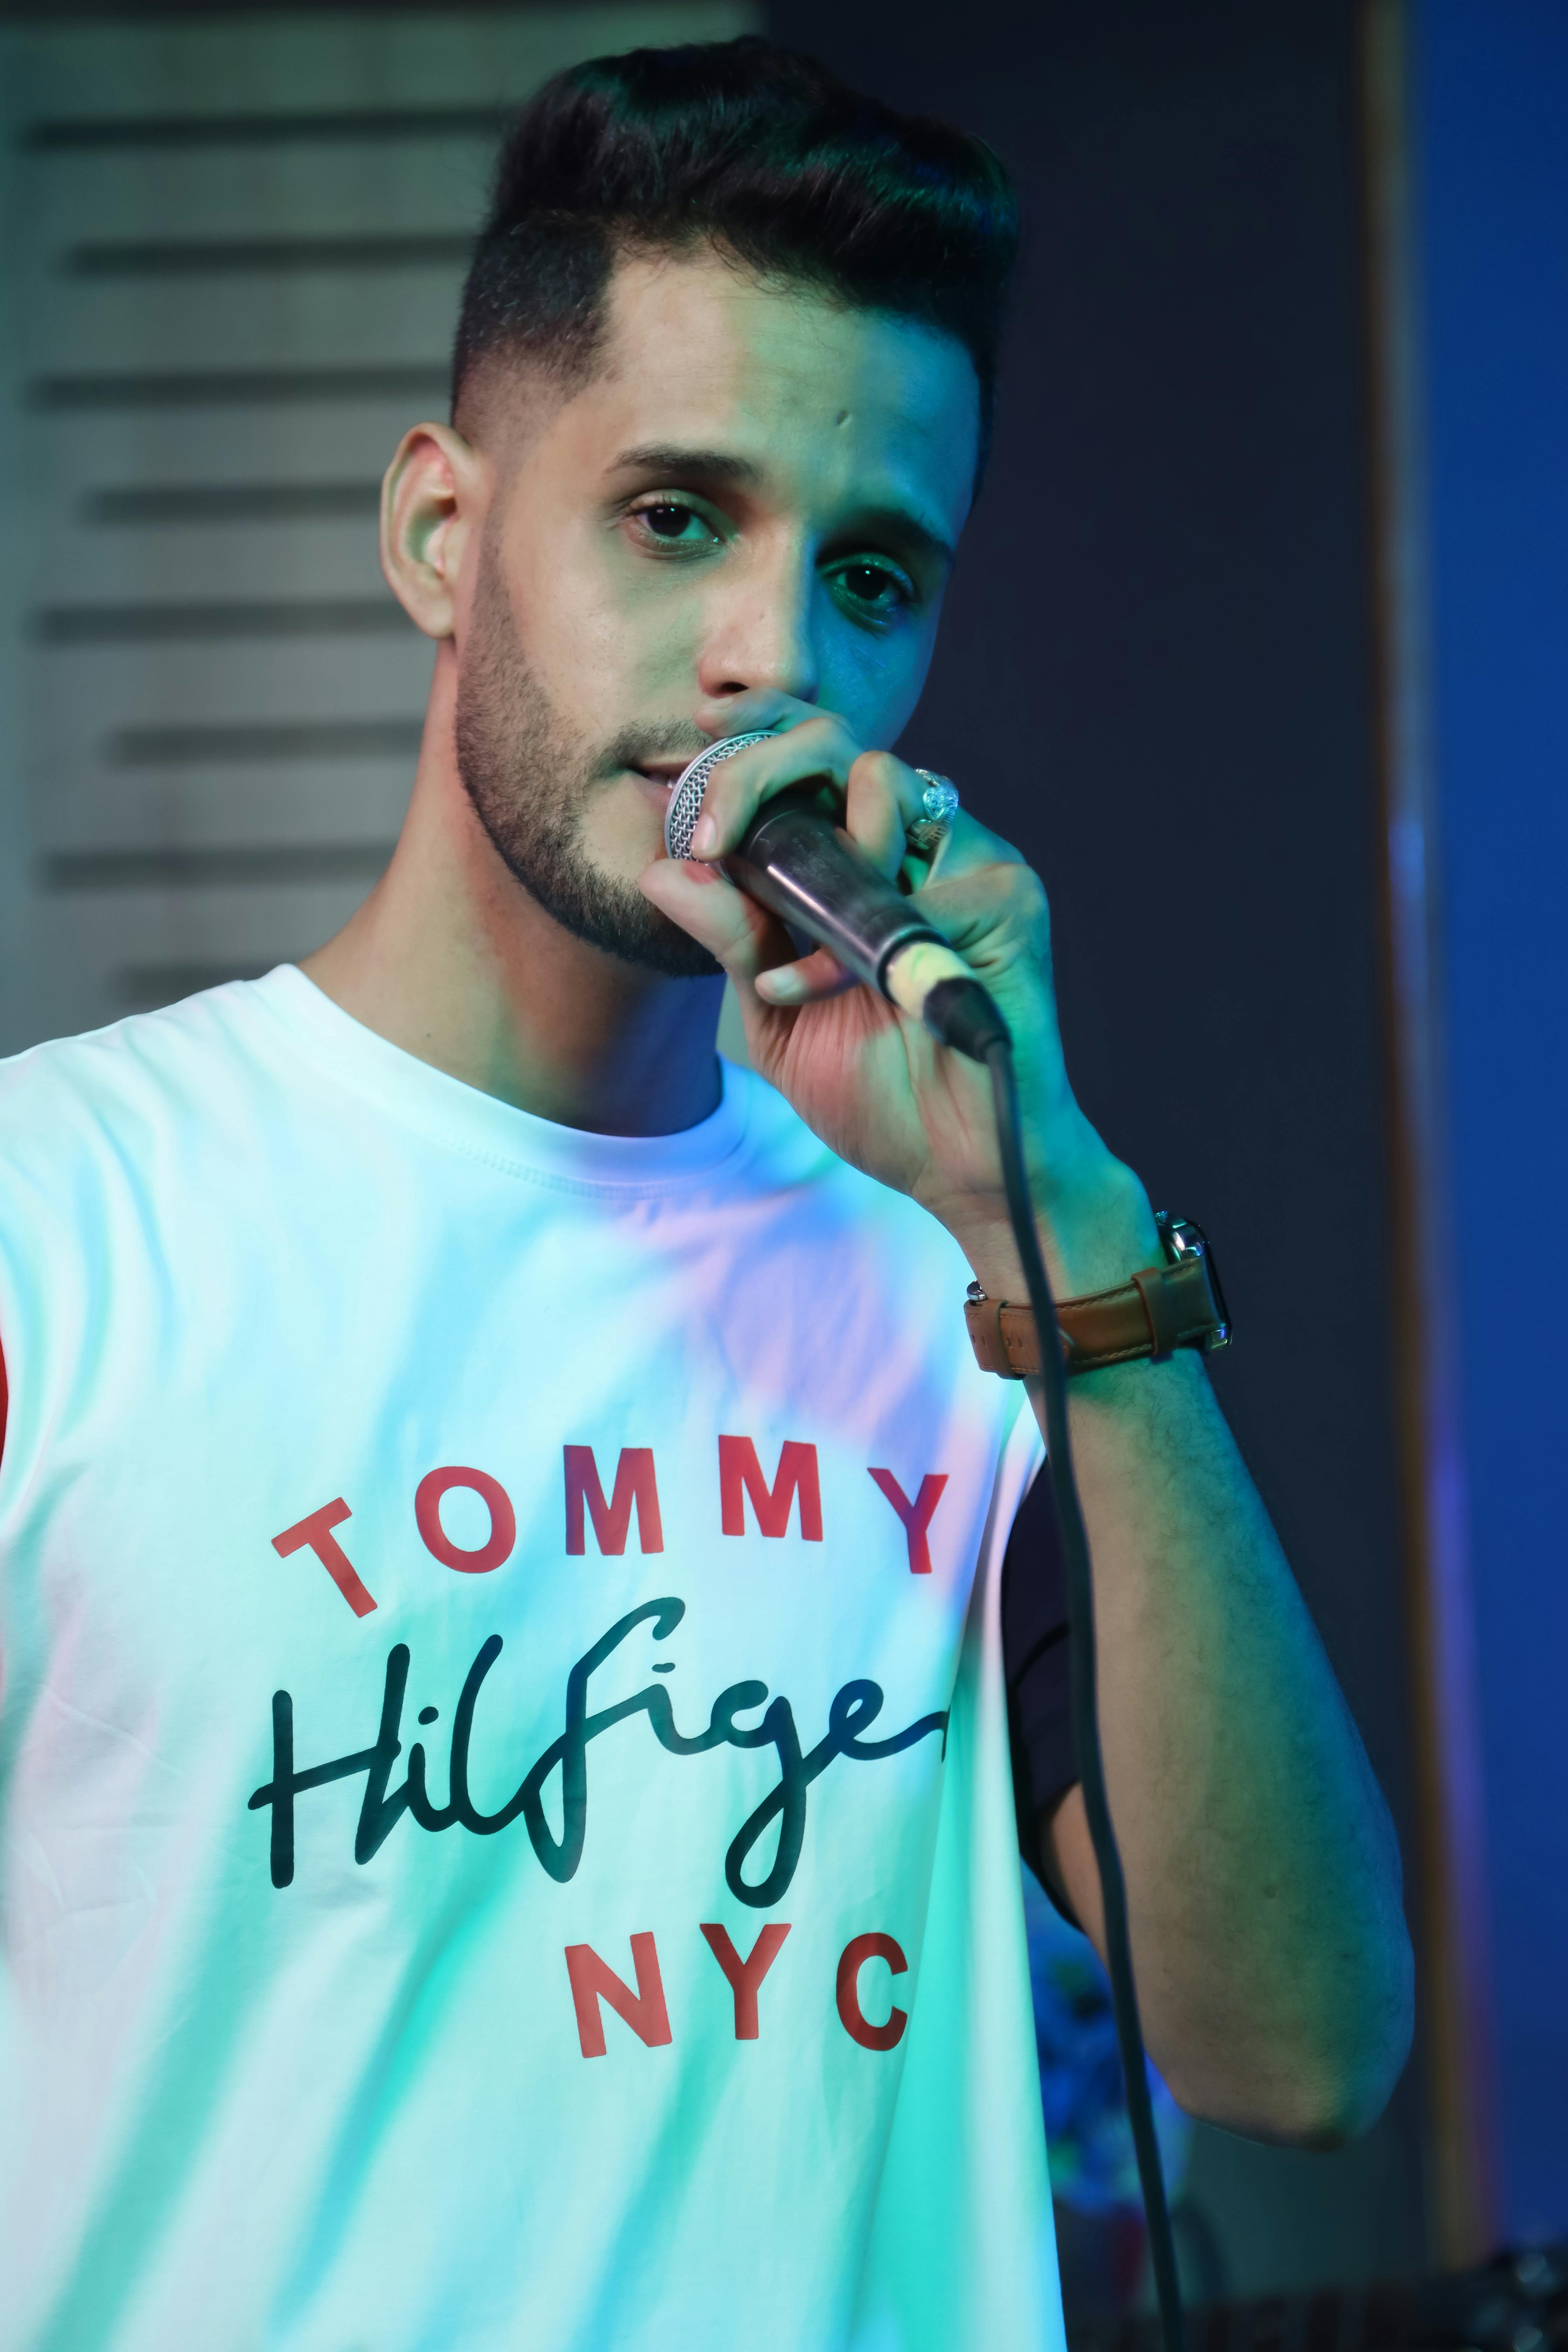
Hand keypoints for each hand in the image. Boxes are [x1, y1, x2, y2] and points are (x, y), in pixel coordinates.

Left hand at [638, 690, 1158, 1295]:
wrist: (955, 1165)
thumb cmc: (878, 1092)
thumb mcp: (777, 1016)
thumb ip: (733, 940)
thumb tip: (662, 869)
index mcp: (863, 859)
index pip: (808, 755)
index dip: (755, 732)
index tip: (698, 740)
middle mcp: (919, 845)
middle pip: (835, 741)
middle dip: (759, 770)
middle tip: (711, 837)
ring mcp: (970, 863)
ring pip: (886, 780)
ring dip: (819, 856)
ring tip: (795, 948)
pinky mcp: (1007, 898)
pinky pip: (918, 878)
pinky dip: (851, 941)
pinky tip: (827, 992)